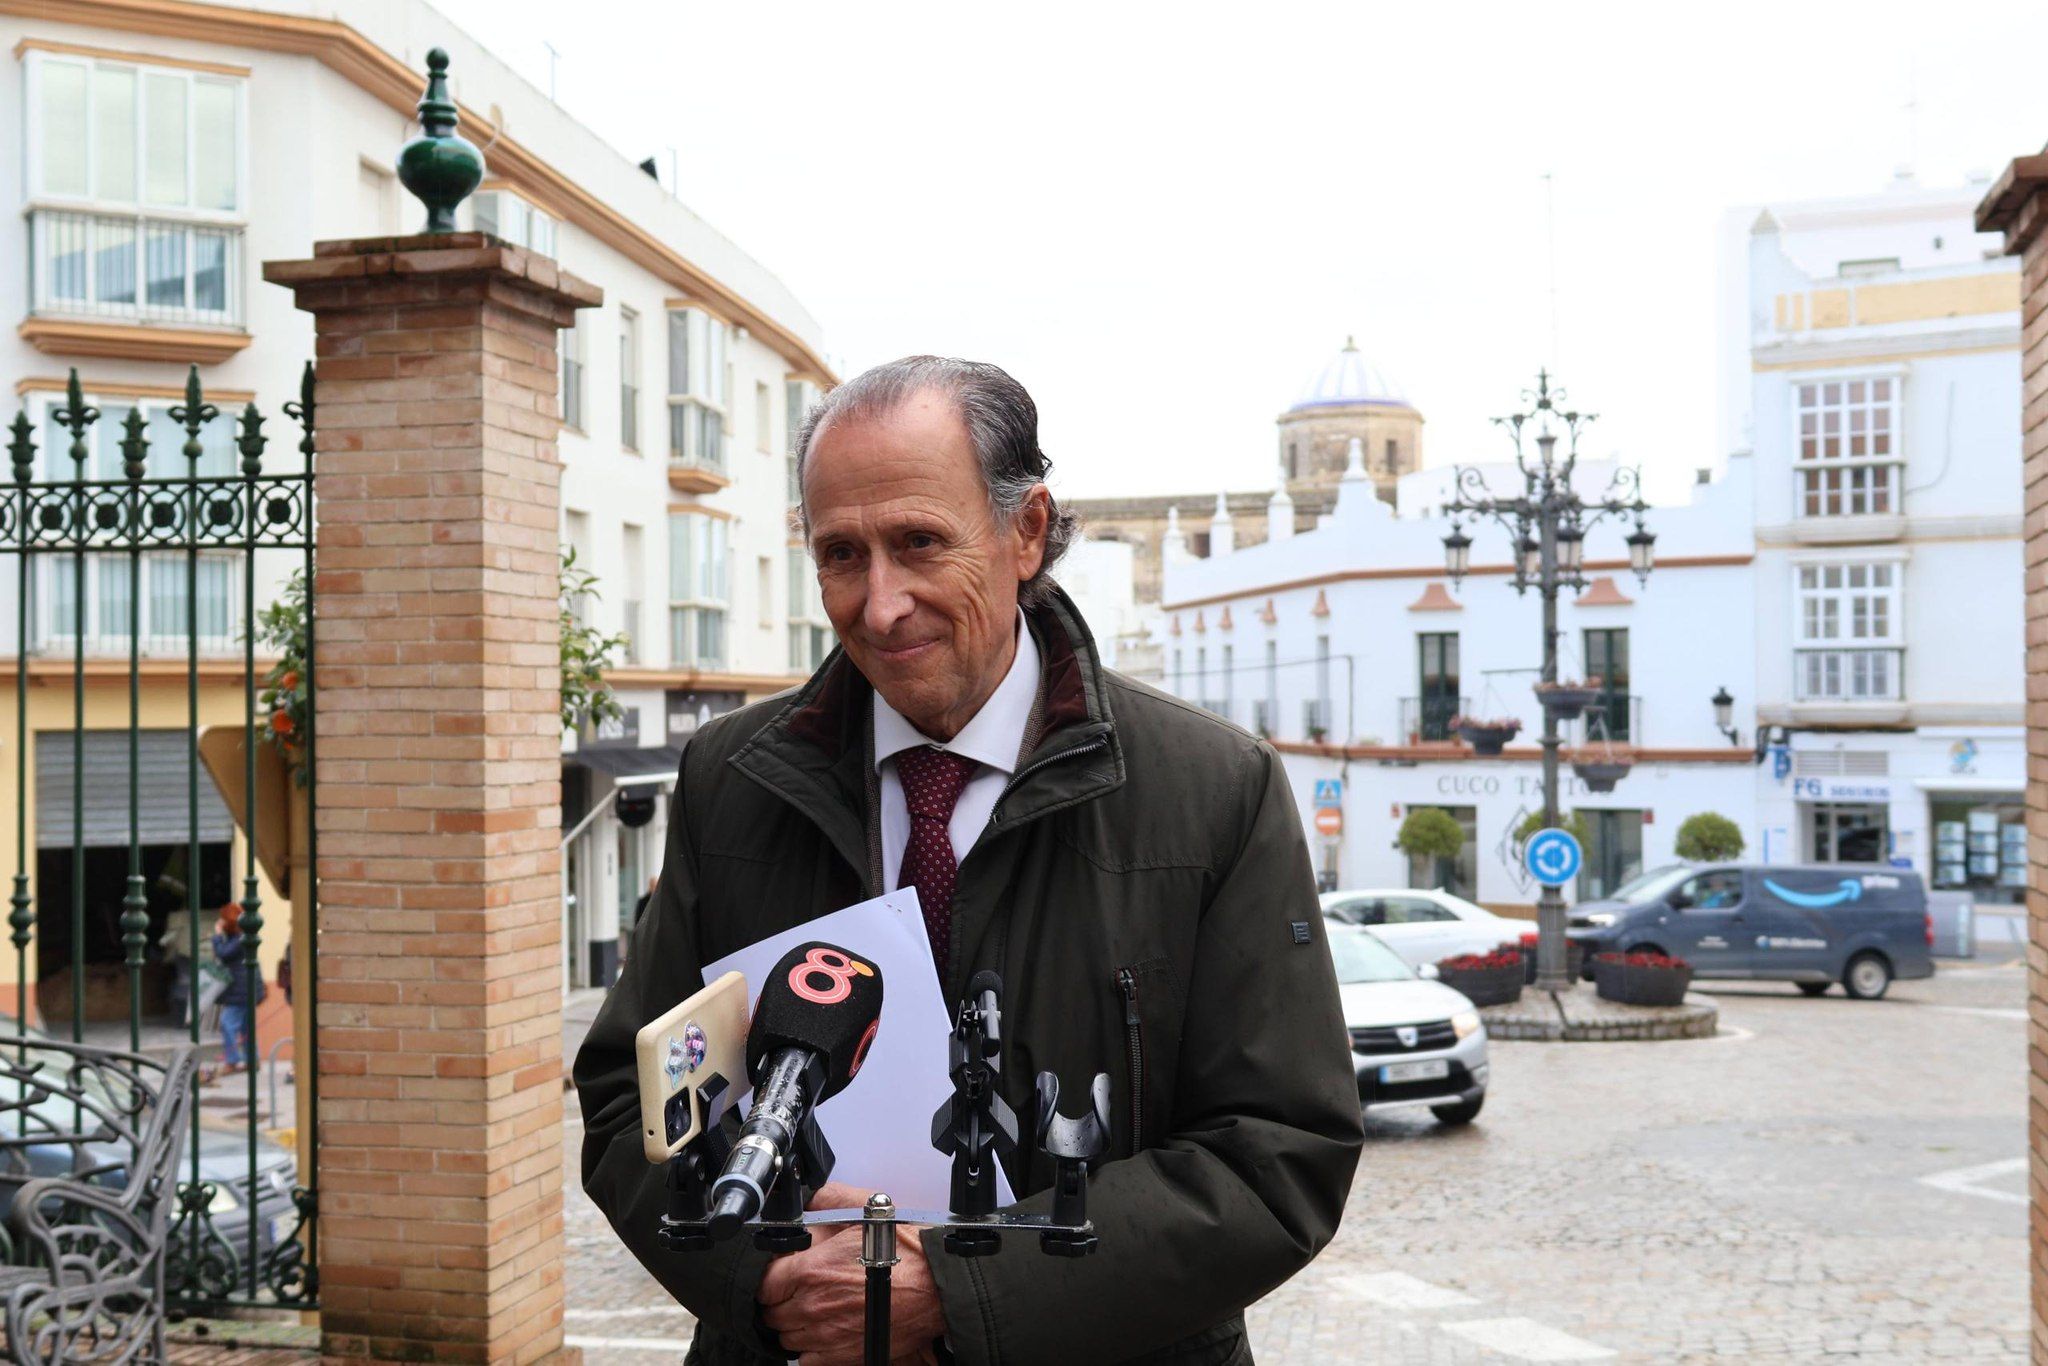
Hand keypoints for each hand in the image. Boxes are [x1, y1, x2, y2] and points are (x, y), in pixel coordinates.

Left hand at [760, 1186, 944, 1364]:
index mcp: (811, 1271)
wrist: (933, 1288)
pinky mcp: (841, 1357)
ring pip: (786, 1338)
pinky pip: (807, 1360)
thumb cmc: (904, 1254)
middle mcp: (812, 1305)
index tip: (779, 1277)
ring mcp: (824, 1335)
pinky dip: (809, 1349)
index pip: (764, 1284)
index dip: (771, 1279)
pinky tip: (822, 1334)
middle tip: (796, 1294)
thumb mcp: (862, 1215)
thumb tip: (807, 1201)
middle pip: (772, 1314)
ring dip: (793, 1326)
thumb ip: (826, 1204)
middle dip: (781, 1302)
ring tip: (811, 1314)